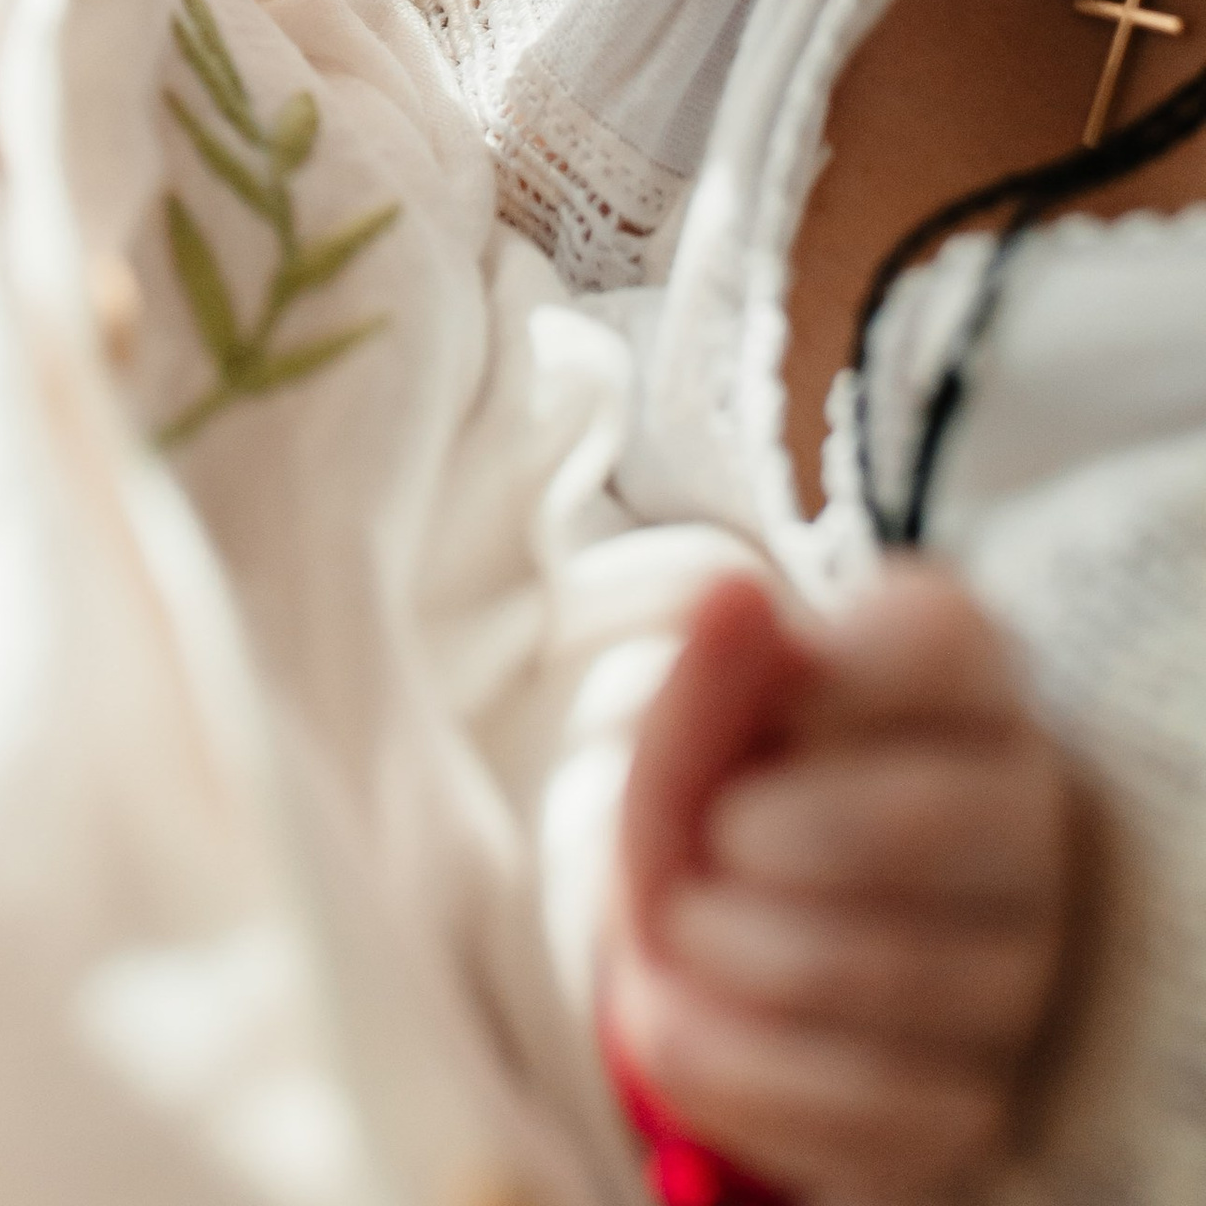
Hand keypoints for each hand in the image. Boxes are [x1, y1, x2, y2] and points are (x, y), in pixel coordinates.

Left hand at [604, 564, 1077, 1202]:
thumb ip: (708, 668)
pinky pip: (876, 1104)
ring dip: (741, 950)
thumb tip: (733, 595)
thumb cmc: (726, 790)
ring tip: (682, 928)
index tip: (781, 692)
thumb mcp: (693, 720)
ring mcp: (1011, 971)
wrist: (712, 945)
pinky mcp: (969, 1102)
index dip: (848, 662)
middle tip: (715, 837)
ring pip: (901, 970)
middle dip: (778, 829)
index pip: (949, 639)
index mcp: (963, 685)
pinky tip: (680, 1026)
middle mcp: (1018, 822)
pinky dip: (742, 1066)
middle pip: (939, 817)